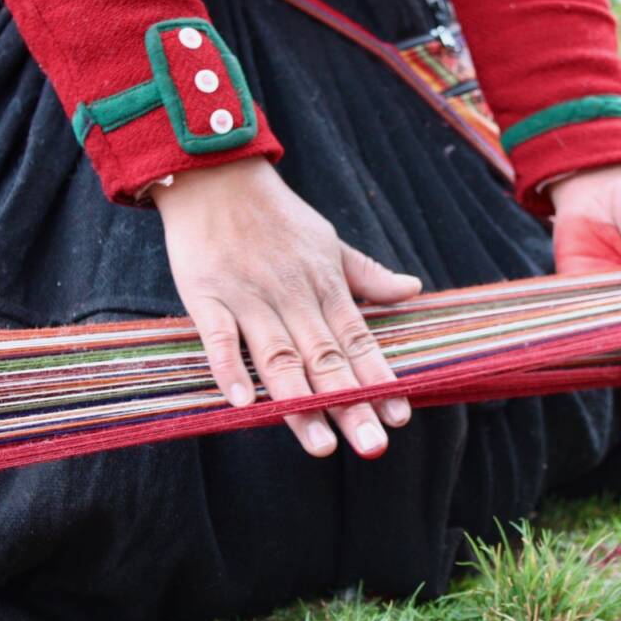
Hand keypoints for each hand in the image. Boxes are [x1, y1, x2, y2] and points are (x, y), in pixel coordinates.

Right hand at [153, 158, 420, 457]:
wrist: (216, 173)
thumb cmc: (276, 214)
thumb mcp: (330, 241)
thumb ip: (367, 275)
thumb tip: (413, 289)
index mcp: (325, 286)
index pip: (358, 341)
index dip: (378, 380)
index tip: (400, 416)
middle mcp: (292, 296)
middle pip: (325, 359)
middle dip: (350, 405)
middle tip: (373, 447)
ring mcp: (249, 297)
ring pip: (278, 357)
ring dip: (299, 403)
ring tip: (321, 445)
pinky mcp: (206, 294)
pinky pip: (219, 336)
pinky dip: (230, 368)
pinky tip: (244, 404)